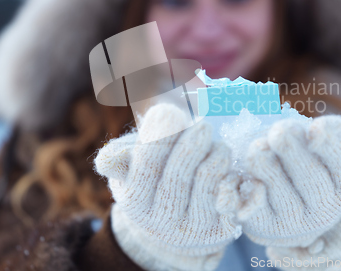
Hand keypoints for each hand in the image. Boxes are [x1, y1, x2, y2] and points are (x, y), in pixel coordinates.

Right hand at [95, 103, 240, 270]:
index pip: (146, 167)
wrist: (179, 220)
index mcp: (135, 203)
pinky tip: (227, 164)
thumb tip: (108, 160)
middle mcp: (162, 222)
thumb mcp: (131, 167)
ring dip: (215, 155)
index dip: (158, 137)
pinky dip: (232, 177)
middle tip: (202, 126)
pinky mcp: (222, 230)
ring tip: (216, 145)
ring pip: (208, 182)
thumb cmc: (153, 179)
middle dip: (191, 145)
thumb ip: (120, 158)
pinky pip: (233, 199)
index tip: (168, 111)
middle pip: (178, 177)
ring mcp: (193, 229)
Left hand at [238, 112, 340, 262]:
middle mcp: (323, 211)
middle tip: (281, 130)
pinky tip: (242, 175)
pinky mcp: (262, 226)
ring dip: (265, 162)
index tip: (318, 127)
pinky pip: (253, 209)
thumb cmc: (315, 163)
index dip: (334, 145)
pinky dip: (246, 190)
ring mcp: (292, 222)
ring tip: (259, 146)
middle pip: (311, 179)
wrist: (287, 199)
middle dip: (293, 148)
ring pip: (279, 191)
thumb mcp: (340, 146)